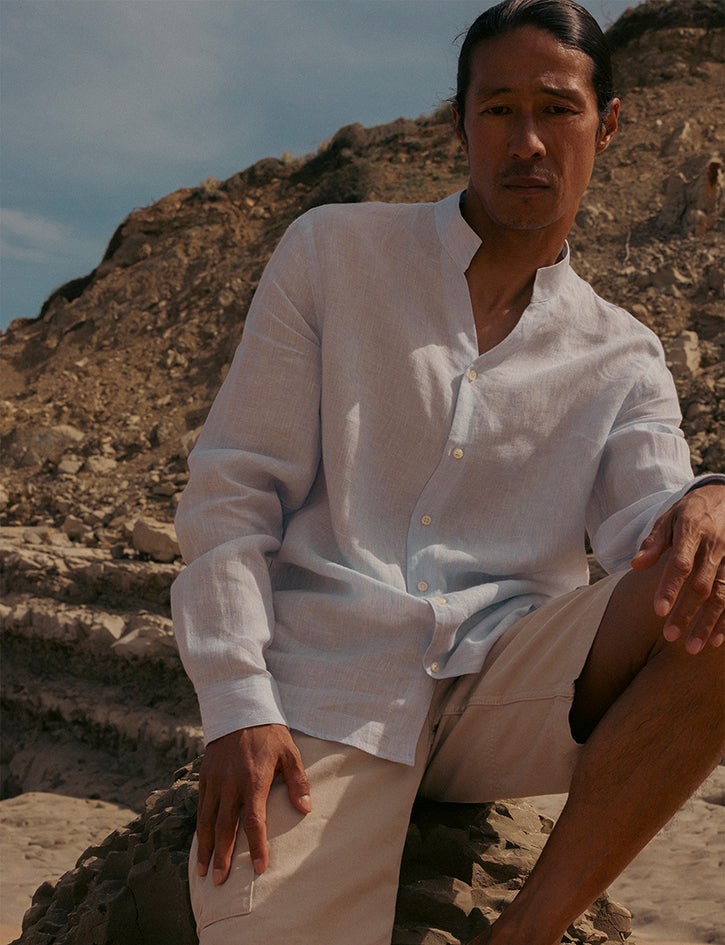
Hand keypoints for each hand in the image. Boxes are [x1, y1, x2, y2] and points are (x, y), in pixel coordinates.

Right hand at [196, 724, 311, 883]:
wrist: (239, 707)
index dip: (256, 846)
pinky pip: (200, 807)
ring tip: (202, 871)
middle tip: (218, 881)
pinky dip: (199, 827)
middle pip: (225, 827)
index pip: (253, 821)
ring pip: (207, 820)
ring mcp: (215, 780)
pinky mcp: (205, 776)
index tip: (258, 868)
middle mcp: (230, 784)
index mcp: (253, 780)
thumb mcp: (289, 751)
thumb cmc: (269, 732)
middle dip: (222, 856)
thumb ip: (297, 781)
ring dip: (205, 847)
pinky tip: (200, 843)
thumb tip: (305, 809)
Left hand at [631, 483, 724, 653]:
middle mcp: (715, 547)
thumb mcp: (669, 518)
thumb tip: (636, 564)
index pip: (680, 564)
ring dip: (708, 623)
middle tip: (670, 637)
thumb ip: (654, 542)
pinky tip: (718, 641)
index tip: (658, 611)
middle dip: (686, 613)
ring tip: (692, 647)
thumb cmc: (691, 511)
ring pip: (720, 596)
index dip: (670, 588)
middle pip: (700, 586)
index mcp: (693, 532)